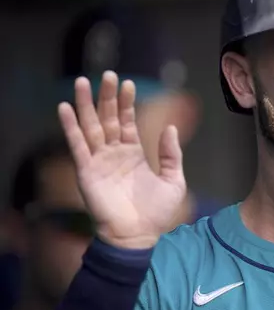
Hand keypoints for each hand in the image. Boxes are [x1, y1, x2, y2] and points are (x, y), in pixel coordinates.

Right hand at [58, 71, 186, 248]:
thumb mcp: (174, 180)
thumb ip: (171, 154)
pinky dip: (70, 127)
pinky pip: (77, 145)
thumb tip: (170, 127)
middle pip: (108, 118)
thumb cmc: (157, 213)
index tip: (128, 83)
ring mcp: (99, 161)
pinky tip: (64, 108)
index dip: (127, 103)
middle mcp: (114, 154)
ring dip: (85, 104)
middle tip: (107, 74)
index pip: (127, 122)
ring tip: (81, 81)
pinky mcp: (87, 171)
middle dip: (107, 96)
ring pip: (91, 126)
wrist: (139, 235)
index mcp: (133, 154)